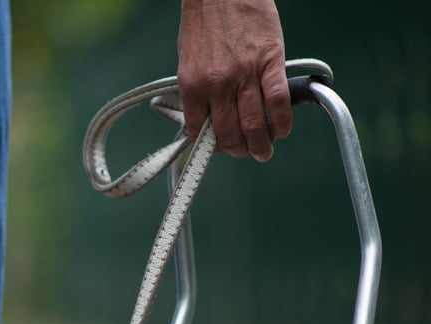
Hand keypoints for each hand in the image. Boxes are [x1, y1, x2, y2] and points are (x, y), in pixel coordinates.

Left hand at [177, 0, 290, 161]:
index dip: (211, 146)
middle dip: (239, 151)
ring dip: (260, 144)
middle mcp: (217, 84)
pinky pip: (277, 101)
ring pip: (253, 124)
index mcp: (193, 86)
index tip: (219, 150)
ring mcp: (244, 74)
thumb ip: (197, 90)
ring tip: (264, 150)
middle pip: (229, 134)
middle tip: (247, 153)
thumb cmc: (205, 22)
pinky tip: (282, 130)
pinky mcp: (269, 61)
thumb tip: (205, 117)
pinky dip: (281, 121)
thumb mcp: (188, 61)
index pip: (200, 130)